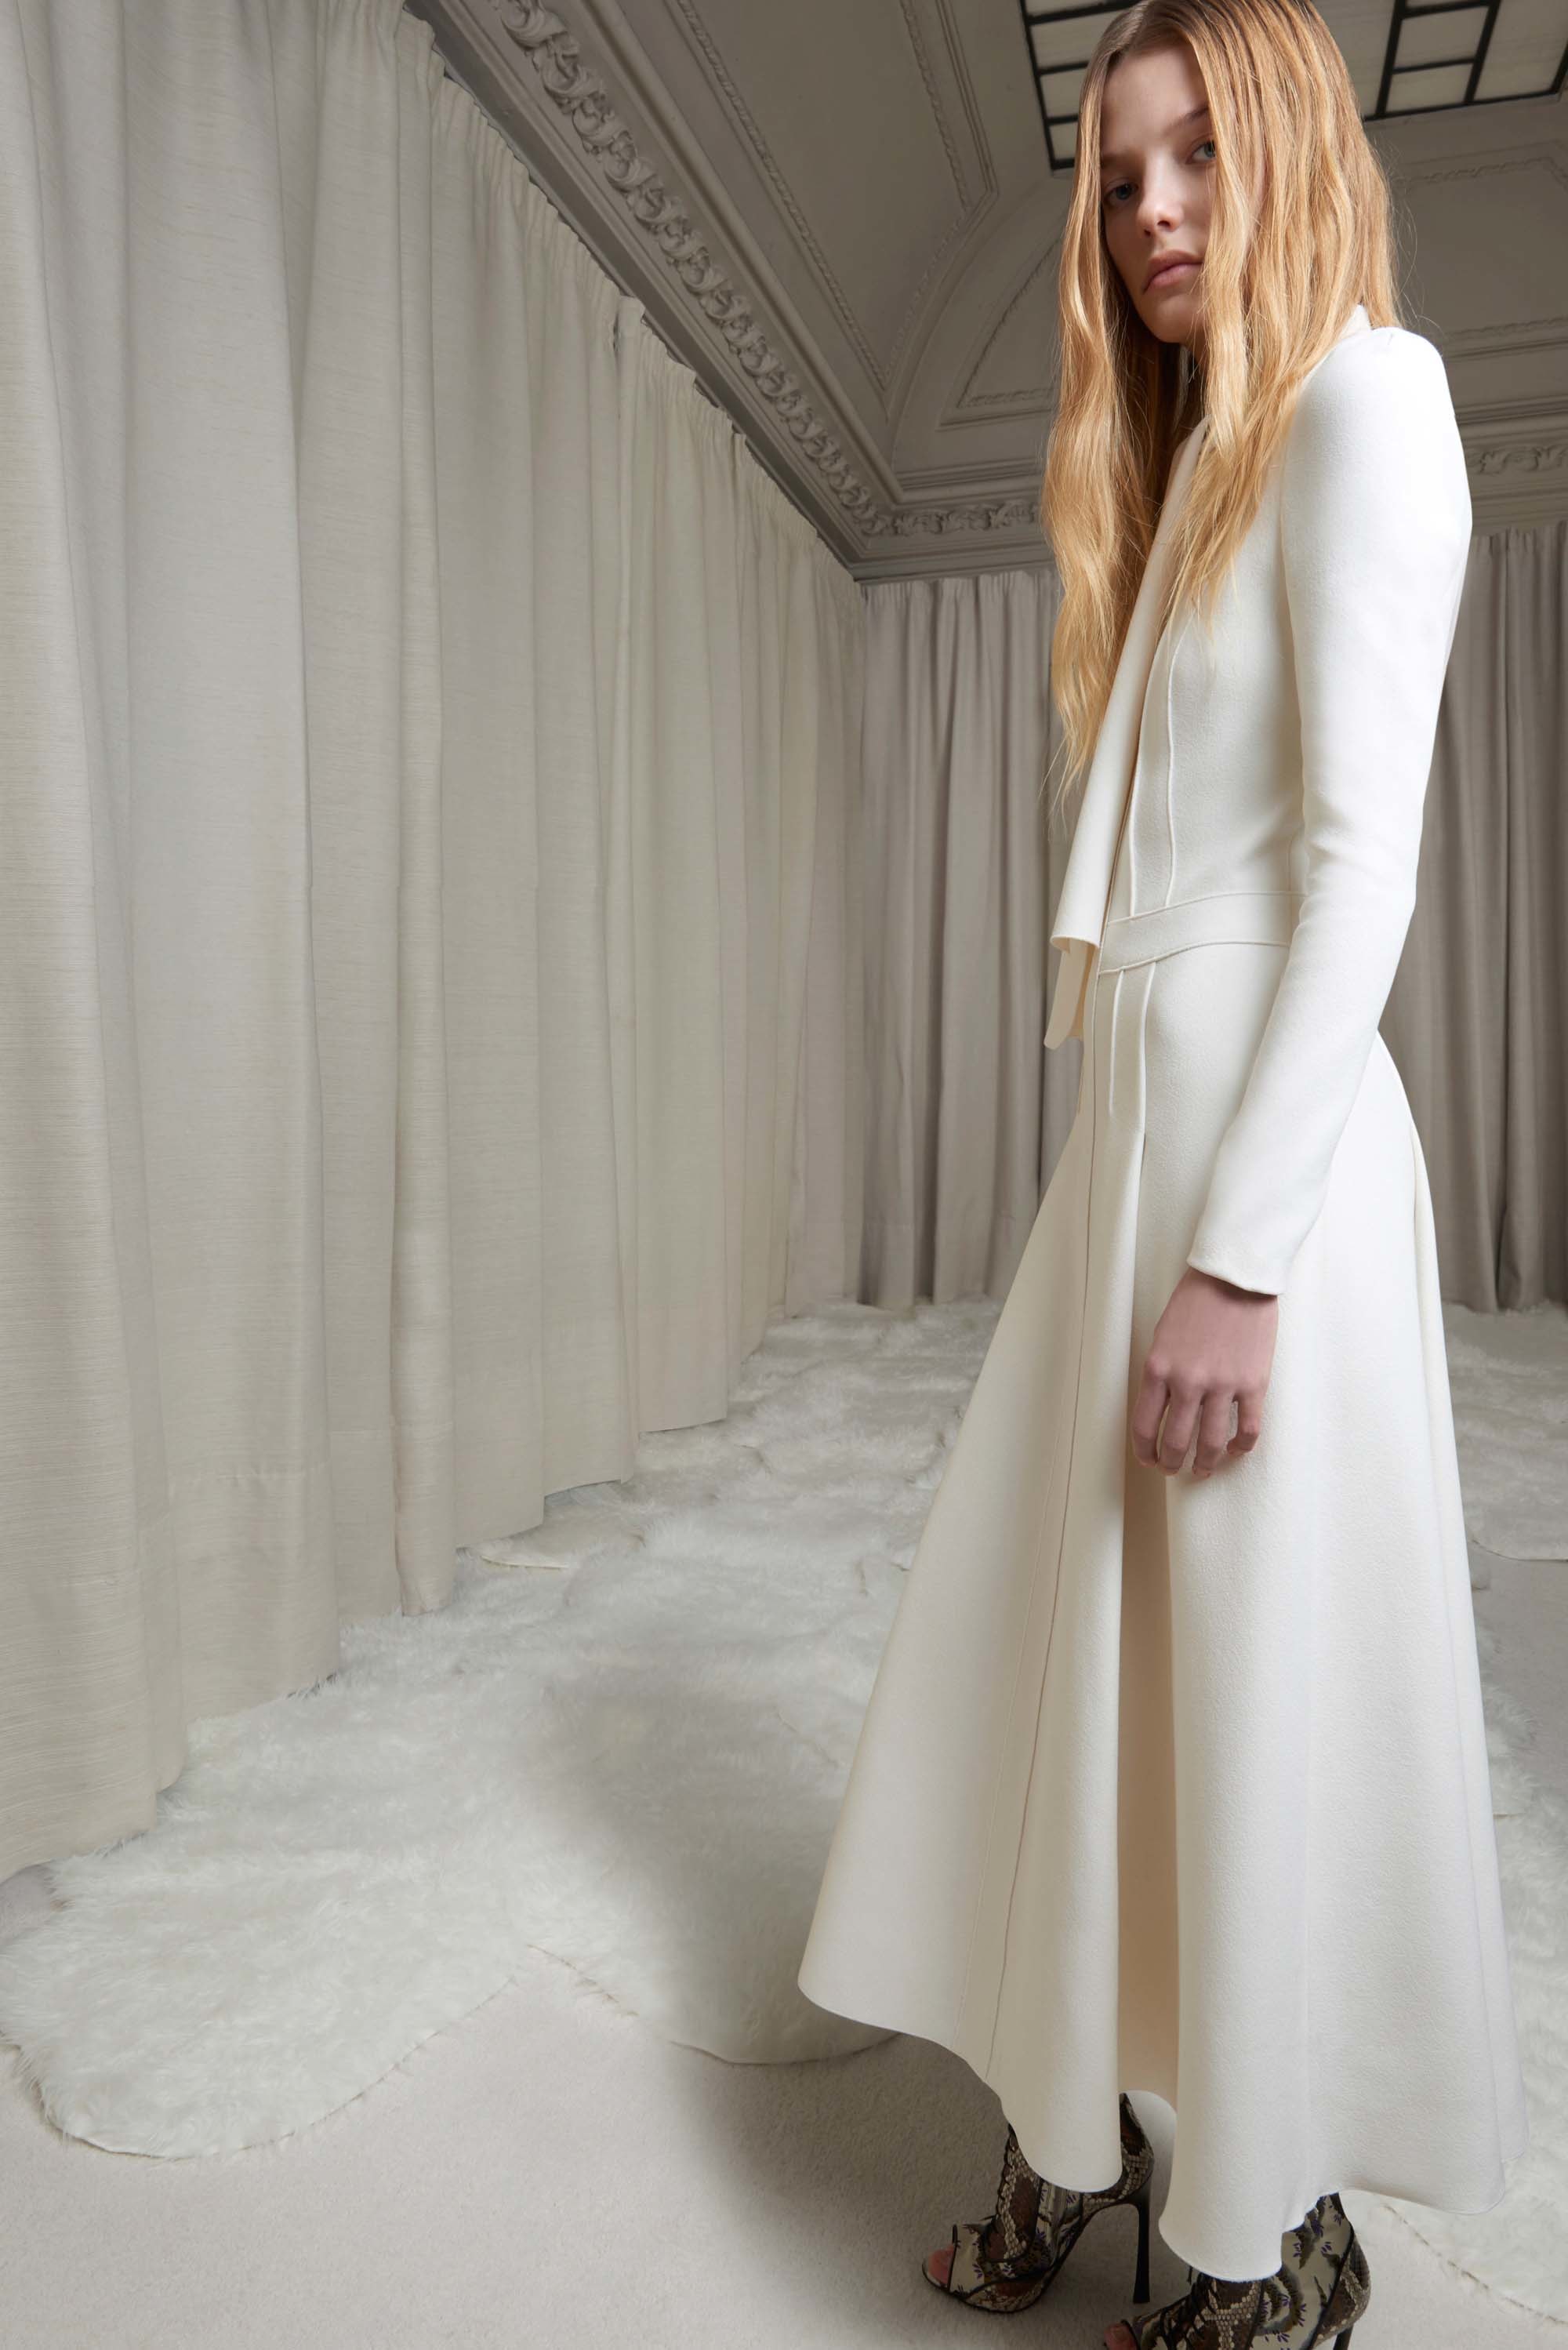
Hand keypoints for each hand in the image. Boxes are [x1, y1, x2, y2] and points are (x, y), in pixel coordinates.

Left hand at [1131, 1267, 1278, 1478]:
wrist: (1235, 1279)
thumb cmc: (1195, 1302)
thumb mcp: (1163, 1337)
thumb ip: (1162, 1374)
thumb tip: (1164, 1410)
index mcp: (1158, 1369)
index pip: (1145, 1426)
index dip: (1145, 1452)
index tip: (1149, 1461)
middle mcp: (1188, 1382)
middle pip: (1176, 1442)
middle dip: (1172, 1463)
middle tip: (1173, 1470)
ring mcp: (1222, 1385)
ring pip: (1210, 1444)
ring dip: (1205, 1464)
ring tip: (1203, 1469)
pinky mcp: (1254, 1384)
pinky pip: (1248, 1430)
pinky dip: (1240, 1447)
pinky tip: (1234, 1449)